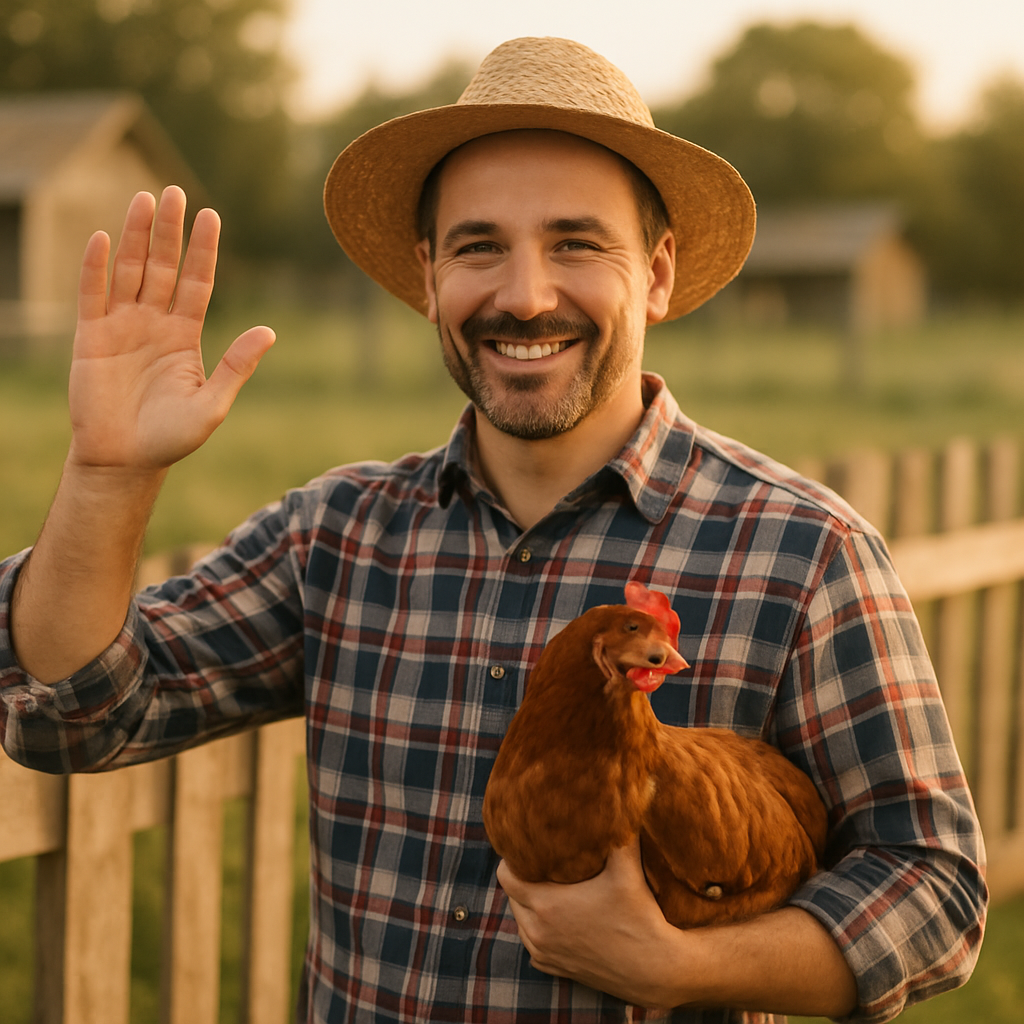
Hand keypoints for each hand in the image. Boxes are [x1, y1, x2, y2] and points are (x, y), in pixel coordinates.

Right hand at [68, 186, 274, 474]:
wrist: (125, 461)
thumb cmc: (172, 438)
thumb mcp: (212, 404)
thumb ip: (236, 366)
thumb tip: (269, 331)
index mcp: (185, 336)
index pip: (197, 283)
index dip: (203, 250)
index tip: (211, 215)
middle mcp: (154, 324)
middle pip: (163, 268)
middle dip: (170, 231)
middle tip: (174, 191)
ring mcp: (122, 328)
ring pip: (130, 272)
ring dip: (137, 237)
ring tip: (145, 199)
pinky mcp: (91, 338)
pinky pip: (92, 295)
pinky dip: (96, 268)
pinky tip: (103, 239)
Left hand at [496, 838, 684, 1009]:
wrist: (654, 969)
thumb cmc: (639, 918)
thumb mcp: (629, 871)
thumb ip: (623, 833)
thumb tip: (631, 794)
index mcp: (546, 905)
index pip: (505, 876)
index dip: (513, 859)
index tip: (529, 848)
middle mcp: (538, 931)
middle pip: (511, 897)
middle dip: (522, 880)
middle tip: (541, 864)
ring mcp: (545, 953)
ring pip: (520, 922)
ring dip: (529, 906)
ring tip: (548, 888)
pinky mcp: (556, 969)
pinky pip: (532, 946)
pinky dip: (538, 931)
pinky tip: (556, 919)